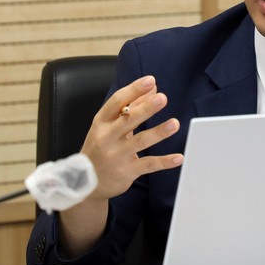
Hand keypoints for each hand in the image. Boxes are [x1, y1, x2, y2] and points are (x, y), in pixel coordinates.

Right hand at [81, 75, 182, 201]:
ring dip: (159, 132)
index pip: (117, 102)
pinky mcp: (126, 172)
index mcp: (102, 122)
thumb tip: (153, 88)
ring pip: (140, 141)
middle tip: (162, 98)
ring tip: (174, 123)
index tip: (150, 80)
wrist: (85, 184)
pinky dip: (164, 162)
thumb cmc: (101, 147)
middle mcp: (107, 138)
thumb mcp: (110, 126)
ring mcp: (116, 156)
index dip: (134, 90)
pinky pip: (148, 165)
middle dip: (146, 109)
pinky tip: (179, 158)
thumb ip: (132, 106)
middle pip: (128, 120)